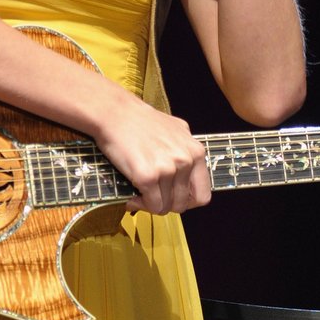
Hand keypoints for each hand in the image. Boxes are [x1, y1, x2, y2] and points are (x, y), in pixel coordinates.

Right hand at [94, 96, 210, 214]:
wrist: (116, 113)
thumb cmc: (142, 120)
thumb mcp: (176, 131)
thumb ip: (186, 151)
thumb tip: (188, 174)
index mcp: (195, 152)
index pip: (203, 195)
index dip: (187, 202)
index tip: (173, 198)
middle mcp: (185, 161)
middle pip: (182, 204)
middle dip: (166, 204)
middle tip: (153, 197)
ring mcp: (167, 169)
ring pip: (165, 207)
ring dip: (151, 205)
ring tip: (140, 193)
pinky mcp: (147, 176)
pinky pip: (150, 204)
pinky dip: (140, 204)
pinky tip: (133, 195)